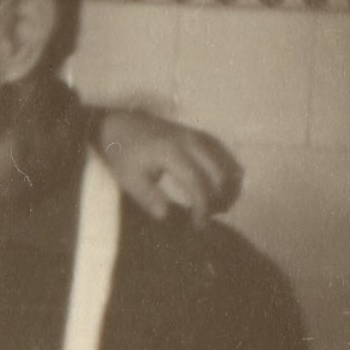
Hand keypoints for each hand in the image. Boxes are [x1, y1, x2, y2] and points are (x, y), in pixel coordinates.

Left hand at [95, 107, 241, 225]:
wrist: (120, 124)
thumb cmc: (122, 154)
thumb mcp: (129, 179)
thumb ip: (148, 198)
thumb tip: (166, 216)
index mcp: (172, 152)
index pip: (197, 183)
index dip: (202, 207)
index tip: (198, 225)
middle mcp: (191, 141)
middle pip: (221, 173)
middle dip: (220, 200)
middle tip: (209, 218)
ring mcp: (199, 136)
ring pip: (229, 163)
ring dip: (230, 188)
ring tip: (218, 207)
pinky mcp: (202, 136)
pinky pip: (226, 155)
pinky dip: (229, 174)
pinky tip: (222, 190)